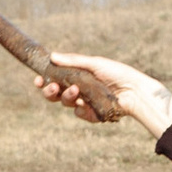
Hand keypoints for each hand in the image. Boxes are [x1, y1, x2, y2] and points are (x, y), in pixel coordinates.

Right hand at [40, 53, 171, 135]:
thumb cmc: (116, 73)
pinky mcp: (91, 114)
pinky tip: (85, 104)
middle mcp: (77, 90)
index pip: (55, 79)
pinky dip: (80, 109)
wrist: (134, 90)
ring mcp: (83, 103)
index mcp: (76, 77)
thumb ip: (73, 61)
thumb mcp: (94, 63)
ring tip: (76, 91)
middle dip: (50, 91)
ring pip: (65, 103)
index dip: (44, 80)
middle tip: (52, 87)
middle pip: (55, 94)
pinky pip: (78, 114)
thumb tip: (52, 56)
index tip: (37, 79)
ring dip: (67, 97)